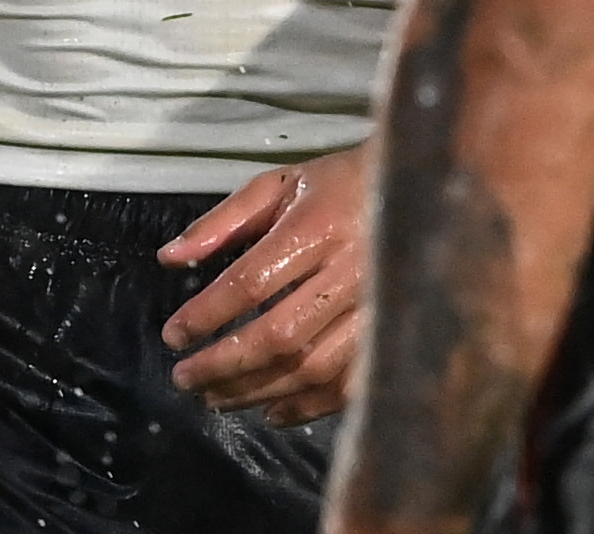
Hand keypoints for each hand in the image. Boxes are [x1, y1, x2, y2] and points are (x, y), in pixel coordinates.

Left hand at [160, 143, 370, 425]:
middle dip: (224, 364)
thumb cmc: (341, 185)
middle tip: (184, 378)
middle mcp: (350, 272)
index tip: (173, 335)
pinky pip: (348, 386)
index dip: (206, 314)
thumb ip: (223, 221)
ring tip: (215, 397)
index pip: (251, 281)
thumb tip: (169, 258)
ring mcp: (377, 309)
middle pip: (279, 335)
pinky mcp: (393, 335)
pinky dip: (307, 406)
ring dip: (256, 391)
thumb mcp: (280, 184)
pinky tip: (272, 410)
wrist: (423, 190)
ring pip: (311, 368)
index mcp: (317, 227)